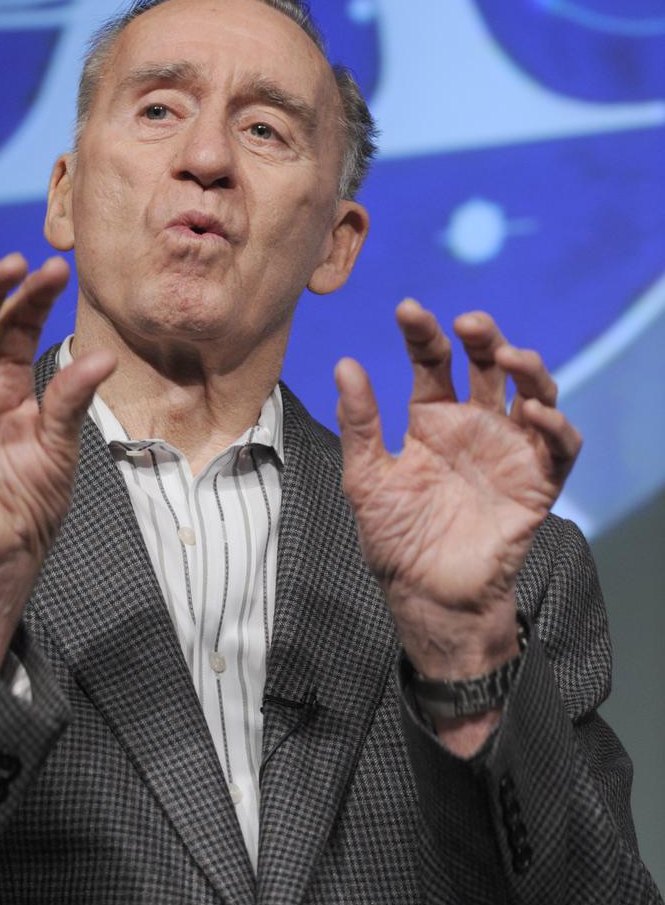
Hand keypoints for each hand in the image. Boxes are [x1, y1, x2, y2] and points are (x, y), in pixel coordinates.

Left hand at [335, 300, 580, 684]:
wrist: (426, 596)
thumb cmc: (394, 539)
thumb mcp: (366, 478)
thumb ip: (360, 423)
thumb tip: (345, 364)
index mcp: (432, 420)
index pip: (433, 362)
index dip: (423, 333)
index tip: (407, 309)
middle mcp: (474, 426)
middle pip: (489, 365)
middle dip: (484, 337)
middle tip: (469, 324)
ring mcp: (508, 451)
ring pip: (533, 392)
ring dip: (528, 369)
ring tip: (509, 358)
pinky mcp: (537, 483)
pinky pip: (559, 446)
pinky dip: (555, 425)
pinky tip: (534, 413)